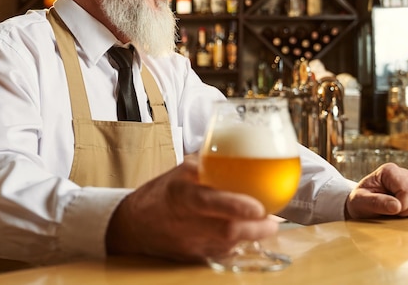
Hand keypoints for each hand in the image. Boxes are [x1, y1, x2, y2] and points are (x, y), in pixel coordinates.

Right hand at [106, 155, 278, 261]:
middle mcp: (186, 222)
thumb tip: (236, 151)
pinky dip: (238, 245)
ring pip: (229, 246)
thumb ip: (206, 164)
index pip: (209, 202)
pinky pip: (222, 254)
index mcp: (181, 196)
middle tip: (273, 220)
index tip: (258, 207)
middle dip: (256, 228)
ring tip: (267, 225)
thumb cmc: (159, 194)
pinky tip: (247, 234)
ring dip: (251, 236)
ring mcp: (191, 244)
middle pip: (227, 231)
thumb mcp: (179, 172)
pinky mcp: (194, 257)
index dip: (235, 206)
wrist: (134, 226)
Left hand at [345, 163, 407, 218]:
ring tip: (394, 212)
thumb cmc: (359, 201)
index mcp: (389, 171)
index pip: (407, 189)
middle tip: (390, 212)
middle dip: (405, 210)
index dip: (401, 204)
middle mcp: (403, 174)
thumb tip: (396, 206)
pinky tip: (401, 212)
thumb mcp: (360, 202)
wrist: (360, 206)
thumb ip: (376, 202)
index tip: (389, 210)